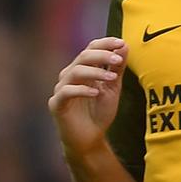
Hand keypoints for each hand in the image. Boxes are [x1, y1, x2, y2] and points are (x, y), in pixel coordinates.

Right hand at [49, 37, 126, 155]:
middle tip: (118, 59)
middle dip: (102, 55)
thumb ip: (117, 68)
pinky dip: (82, 90)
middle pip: (83, 56)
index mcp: (82, 69)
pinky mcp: (56, 104)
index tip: (121, 43)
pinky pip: (66, 91)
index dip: (105, 43)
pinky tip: (97, 93)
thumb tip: (124, 45)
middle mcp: (69, 76)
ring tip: (112, 78)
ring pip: (75, 71)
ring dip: (95, 72)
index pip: (90, 48)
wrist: (90, 139)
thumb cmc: (99, 112)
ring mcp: (61, 89)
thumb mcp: (113, 87)